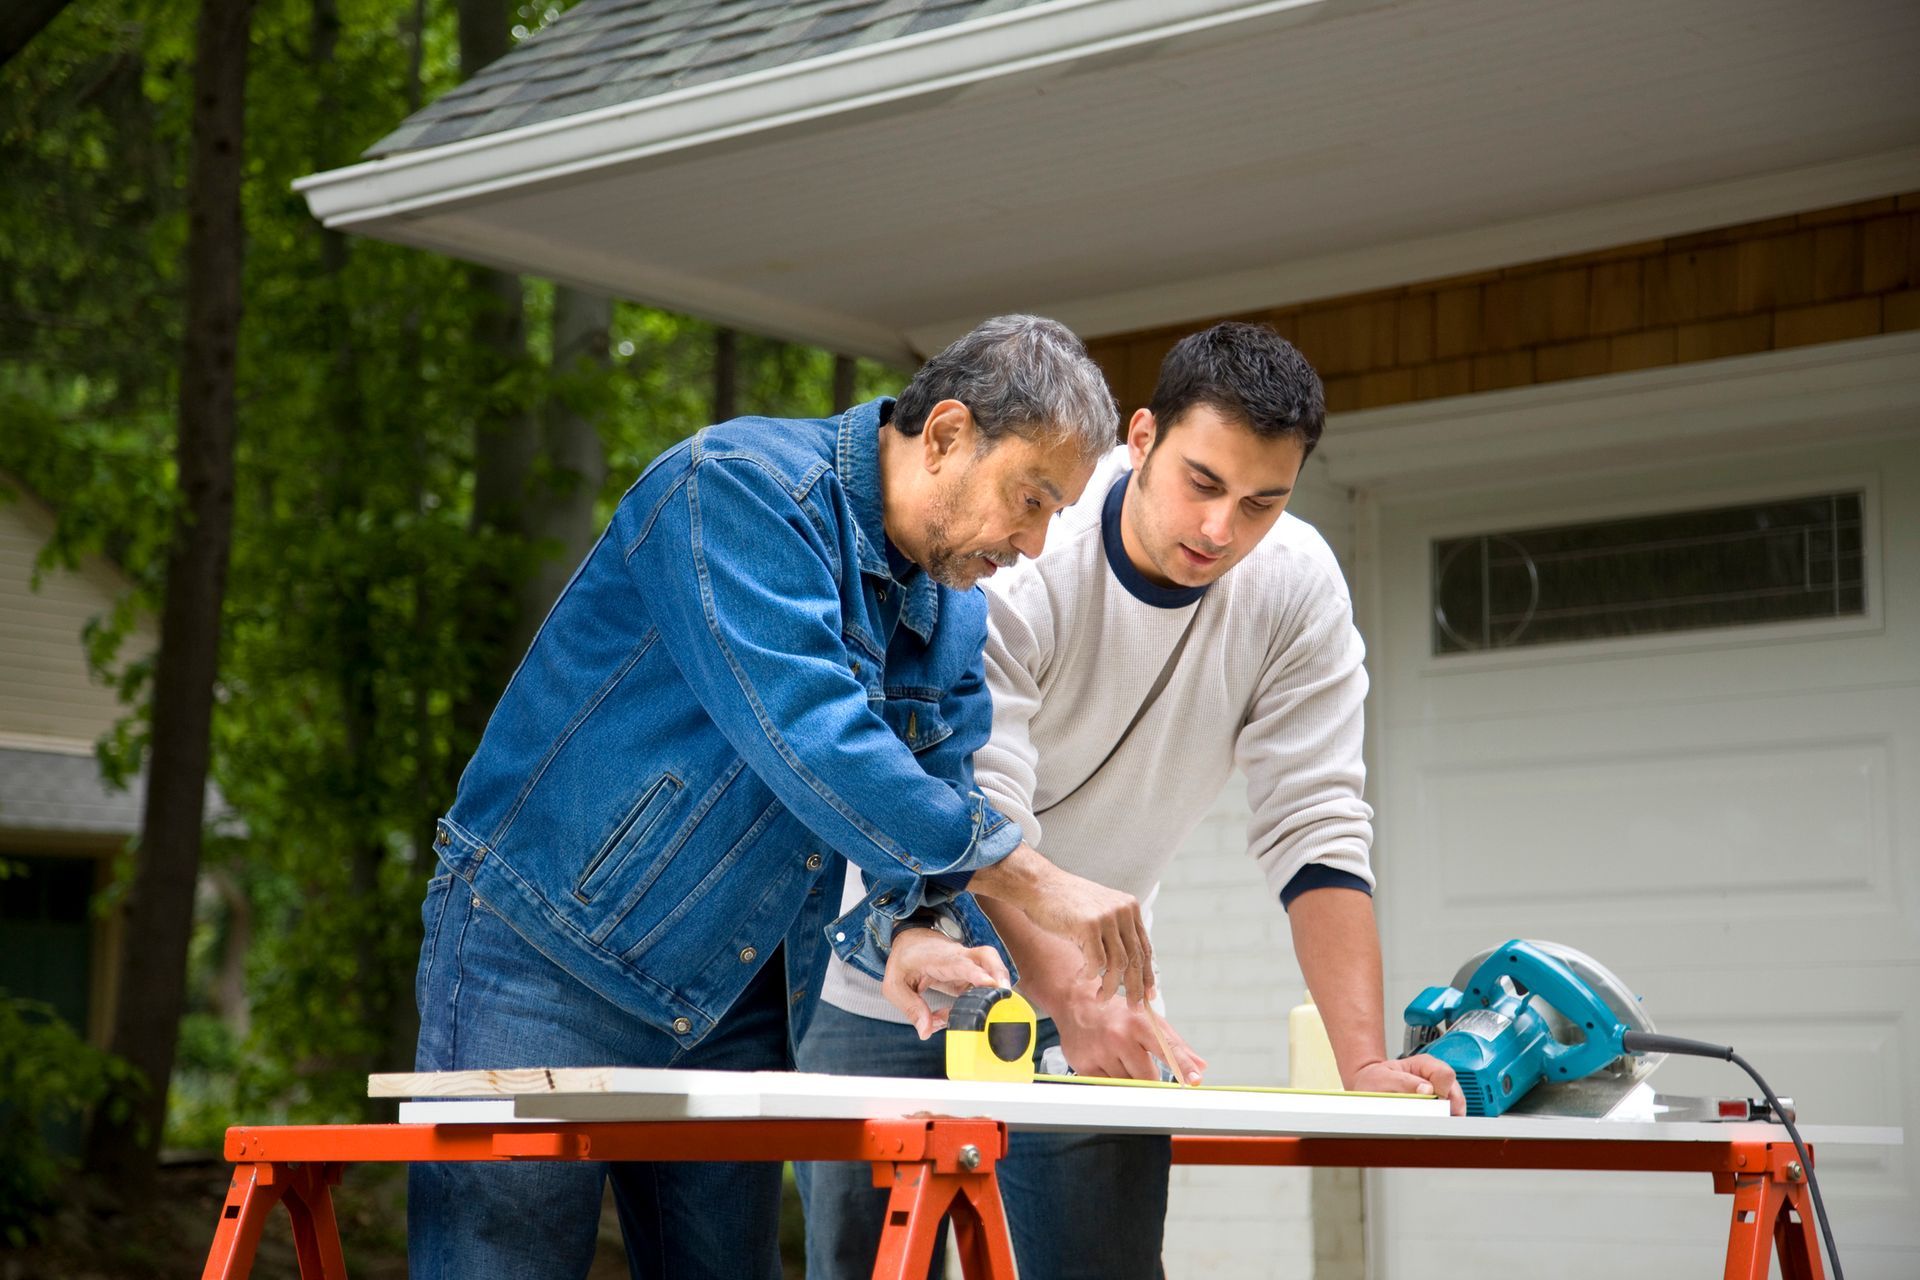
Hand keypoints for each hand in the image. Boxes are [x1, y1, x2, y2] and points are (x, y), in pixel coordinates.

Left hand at [881, 927, 1010, 1039]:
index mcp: (938, 958)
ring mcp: (966, 963)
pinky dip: (986, 995)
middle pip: (987, 956)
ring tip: (1003, 1005)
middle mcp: (958, 957)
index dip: (977, 974)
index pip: (961, 963)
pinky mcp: (970, 972)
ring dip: (1000, 983)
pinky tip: (979, 1011)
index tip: (991, 984)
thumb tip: (926, 1032)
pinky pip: (984, 982)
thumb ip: (911, 1008)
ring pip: (991, 966)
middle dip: (999, 972)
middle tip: (1006, 993)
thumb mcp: (895, 986)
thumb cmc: (903, 961)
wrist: (910, 940)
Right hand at [970, 844, 1153, 1003]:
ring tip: (1101, 999)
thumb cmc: (1065, 903)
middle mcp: (1123, 911)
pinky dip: (1090, 975)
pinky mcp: (1089, 926)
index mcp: (1129, 908)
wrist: (1038, 885)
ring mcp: (1107, 917)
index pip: (1145, 948)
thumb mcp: (1098, 913)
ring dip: (1110, 987)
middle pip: (1136, 959)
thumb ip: (1115, 934)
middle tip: (1133, 1007)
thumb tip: (1128, 969)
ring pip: (1118, 964)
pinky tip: (1081, 977)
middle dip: (1136, 988)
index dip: (1147, 975)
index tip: (1148, 996)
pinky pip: (1096, 962)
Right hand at [1054, 987, 1207, 1083]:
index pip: (1166, 1049)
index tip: (1194, 1080)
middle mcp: (1119, 1037)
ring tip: (1120, 1058)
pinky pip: (1108, 1086)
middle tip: (1143, 1065)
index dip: (1182, 1066)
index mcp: (1139, 1023)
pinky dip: (1112, 1080)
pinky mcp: (1084, 1065)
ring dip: (1129, 1078)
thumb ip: (1175, 1045)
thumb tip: (1200, 1066)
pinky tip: (1107, 1063)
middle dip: (1151, 1078)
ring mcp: (1100, 1052)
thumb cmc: (1118, 1013)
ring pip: (1127, 1084)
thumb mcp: (1149, 1020)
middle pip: (1147, 1077)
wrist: (1076, 1004)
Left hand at [1348, 1053, 1464, 1115]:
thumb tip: (1427, 1089)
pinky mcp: (1437, 1104)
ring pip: (1456, 1106)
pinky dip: (1442, 1121)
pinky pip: (1449, 1114)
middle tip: (1433, 1119)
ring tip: (1430, 1123)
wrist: (1369, 1086)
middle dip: (1448, 1108)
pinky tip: (1432, 1125)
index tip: (1431, 1102)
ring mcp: (1438, 1091)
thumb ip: (1404, 1082)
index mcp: (1425, 1064)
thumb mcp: (1383, 1077)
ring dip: (1446, 1117)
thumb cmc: (1375, 1079)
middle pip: (1456, 1093)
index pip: (1446, 1075)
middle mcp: (1435, 1076)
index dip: (1442, 1091)